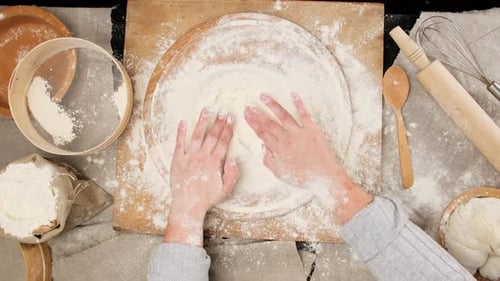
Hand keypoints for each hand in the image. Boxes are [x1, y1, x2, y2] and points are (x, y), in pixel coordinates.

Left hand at [164, 108, 239, 245]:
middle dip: (218, 123)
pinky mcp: (177, 160)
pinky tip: (182, 122)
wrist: (187, 205)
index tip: (231, 120)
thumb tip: (234, 158)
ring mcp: (189, 157)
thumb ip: (232, 173)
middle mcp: (202, 157)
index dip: (228, 130)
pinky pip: (179, 143)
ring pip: (196, 136)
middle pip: (212, 136)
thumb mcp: (226, 189)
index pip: (223, 142)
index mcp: (214, 163)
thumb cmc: (207, 198)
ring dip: (202, 122)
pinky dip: (180, 132)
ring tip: (206, 110)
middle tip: (223, 111)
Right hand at [244, 93, 372, 223]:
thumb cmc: (303, 177)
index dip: (253, 122)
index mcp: (278, 149)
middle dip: (258, 112)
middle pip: (269, 123)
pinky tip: (293, 94)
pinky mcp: (312, 129)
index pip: (262, 133)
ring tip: (264, 96)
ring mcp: (300, 132)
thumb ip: (269, 161)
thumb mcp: (281, 174)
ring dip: (273, 105)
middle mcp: (287, 138)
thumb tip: (263, 148)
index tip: (246, 114)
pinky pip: (304, 114)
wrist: (324, 176)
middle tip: (250, 104)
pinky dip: (299, 104)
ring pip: (283, 115)